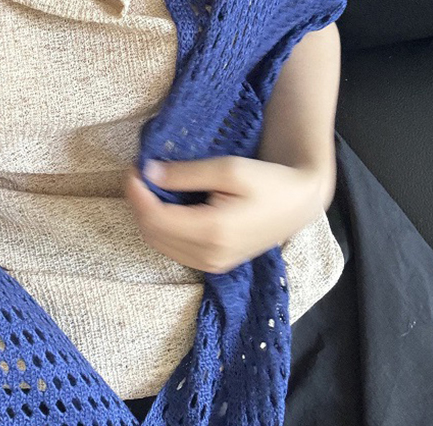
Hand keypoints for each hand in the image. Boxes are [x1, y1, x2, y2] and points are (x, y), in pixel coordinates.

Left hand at [124, 154, 328, 274]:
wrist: (298, 203)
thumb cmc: (268, 181)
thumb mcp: (229, 169)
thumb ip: (187, 174)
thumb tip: (150, 173)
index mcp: (213, 231)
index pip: (155, 219)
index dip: (137, 194)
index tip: (134, 169)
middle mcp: (210, 255)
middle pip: (153, 234)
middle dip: (139, 204)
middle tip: (139, 175)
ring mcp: (212, 264)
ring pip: (160, 244)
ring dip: (148, 216)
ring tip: (149, 187)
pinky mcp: (214, 263)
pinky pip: (174, 249)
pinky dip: (162, 228)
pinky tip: (165, 205)